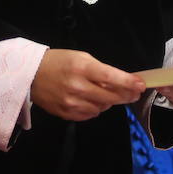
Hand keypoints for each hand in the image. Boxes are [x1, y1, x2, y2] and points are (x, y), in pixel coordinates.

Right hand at [30, 49, 144, 121]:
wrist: (31, 74)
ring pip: (102, 107)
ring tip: (103, 93)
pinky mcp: (66, 114)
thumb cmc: (59, 62)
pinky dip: (95, 108)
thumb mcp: (81, 58)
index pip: (112, 78)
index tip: (141, 85)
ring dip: (108, 101)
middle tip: (134, 93)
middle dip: (126, 95)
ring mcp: (71, 102)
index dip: (129, 83)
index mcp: (82, 67)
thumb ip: (101, 71)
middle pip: (111, 96)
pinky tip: (90, 100)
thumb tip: (121, 84)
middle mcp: (78, 86)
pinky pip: (90, 115)